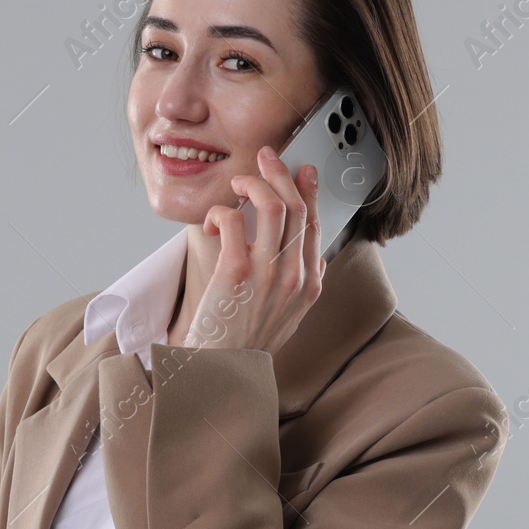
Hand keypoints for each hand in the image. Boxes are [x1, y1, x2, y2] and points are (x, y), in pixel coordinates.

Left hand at [184, 146, 325, 353]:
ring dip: (252, 183)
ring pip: (271, 205)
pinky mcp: (235, 272)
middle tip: (265, 157)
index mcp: (309, 284)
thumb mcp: (290, 316)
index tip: (301, 169)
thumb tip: (312, 256)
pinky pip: (232, 220)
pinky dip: (220, 212)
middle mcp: (294, 276)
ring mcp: (266, 273)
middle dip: (280, 173)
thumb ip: (303, 284)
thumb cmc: (247, 342)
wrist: (221, 371)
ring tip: (237, 183)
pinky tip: (212, 223)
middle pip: (296, 206)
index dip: (308, 189)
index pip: (315, 223)